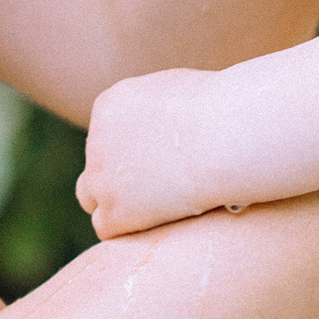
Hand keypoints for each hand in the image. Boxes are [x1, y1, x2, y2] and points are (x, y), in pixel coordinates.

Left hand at [77, 67, 223, 237]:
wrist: (226, 136)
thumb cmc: (219, 110)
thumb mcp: (176, 90)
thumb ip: (156, 107)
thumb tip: (162, 122)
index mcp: (110, 106)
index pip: (105, 134)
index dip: (130, 152)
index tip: (158, 160)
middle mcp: (96, 140)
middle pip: (95, 166)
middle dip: (116, 177)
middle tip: (149, 189)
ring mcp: (102, 178)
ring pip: (92, 198)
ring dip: (116, 204)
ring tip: (153, 211)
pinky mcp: (115, 211)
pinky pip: (105, 227)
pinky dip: (126, 228)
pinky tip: (155, 226)